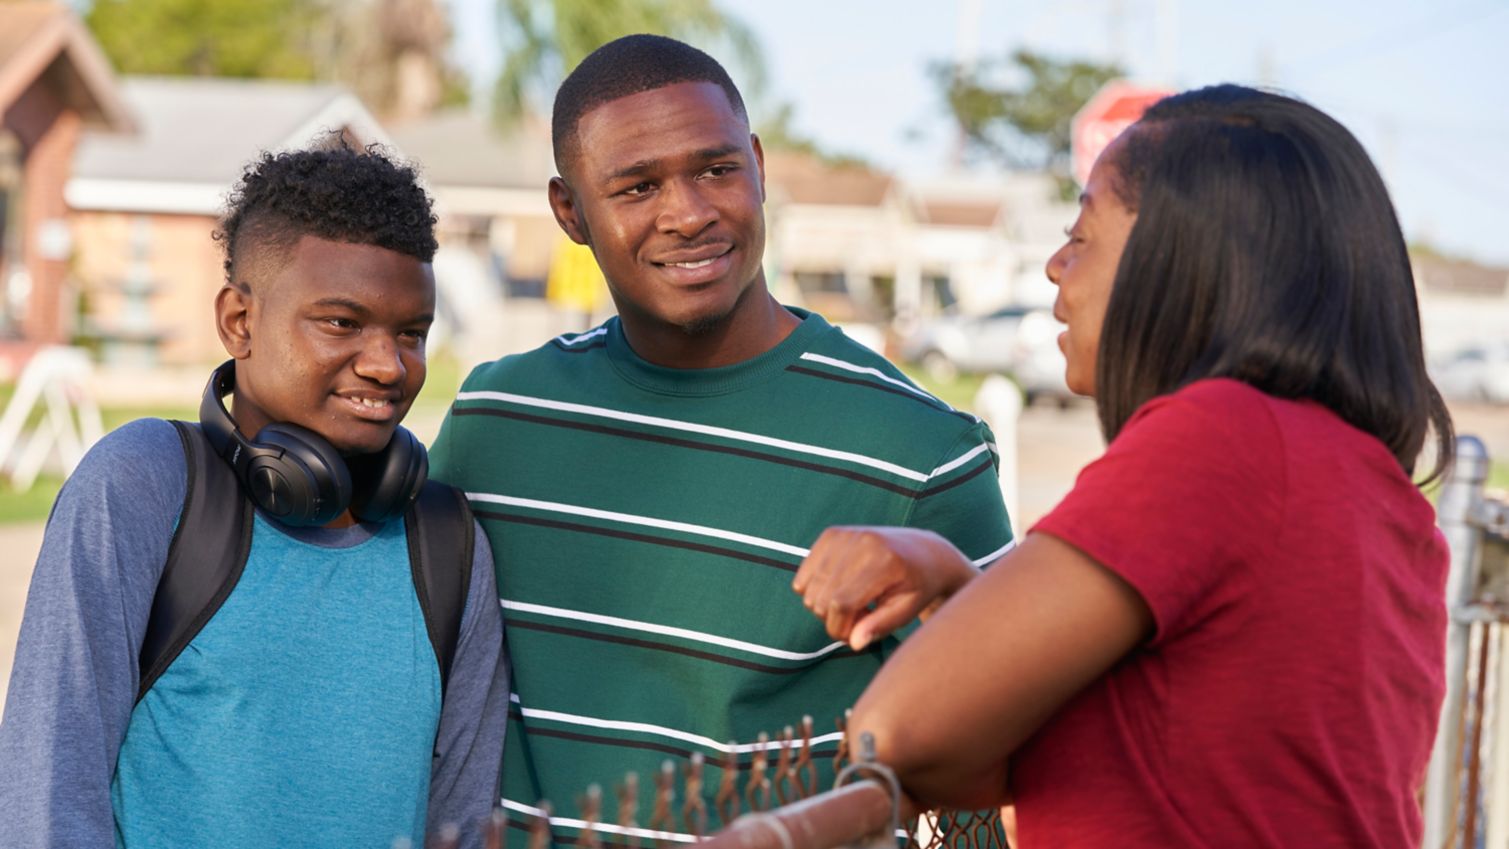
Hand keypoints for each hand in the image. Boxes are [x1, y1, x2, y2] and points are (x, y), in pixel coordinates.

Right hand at [793, 527, 977, 650]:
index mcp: (884, 561)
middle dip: (836, 620)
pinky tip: (841, 590)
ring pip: (808, 591)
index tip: (857, 635)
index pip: (841, 603)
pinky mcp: (830, 534)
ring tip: (854, 604)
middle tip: (862, 618)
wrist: (924, 552)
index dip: (841, 629)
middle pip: (821, 599)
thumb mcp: (907, 611)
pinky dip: (816, 592)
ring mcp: (843, 535)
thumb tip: (853, 643)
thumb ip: (880, 626)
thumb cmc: (918, 587)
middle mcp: (861, 542)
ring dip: (826, 607)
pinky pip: (802, 577)